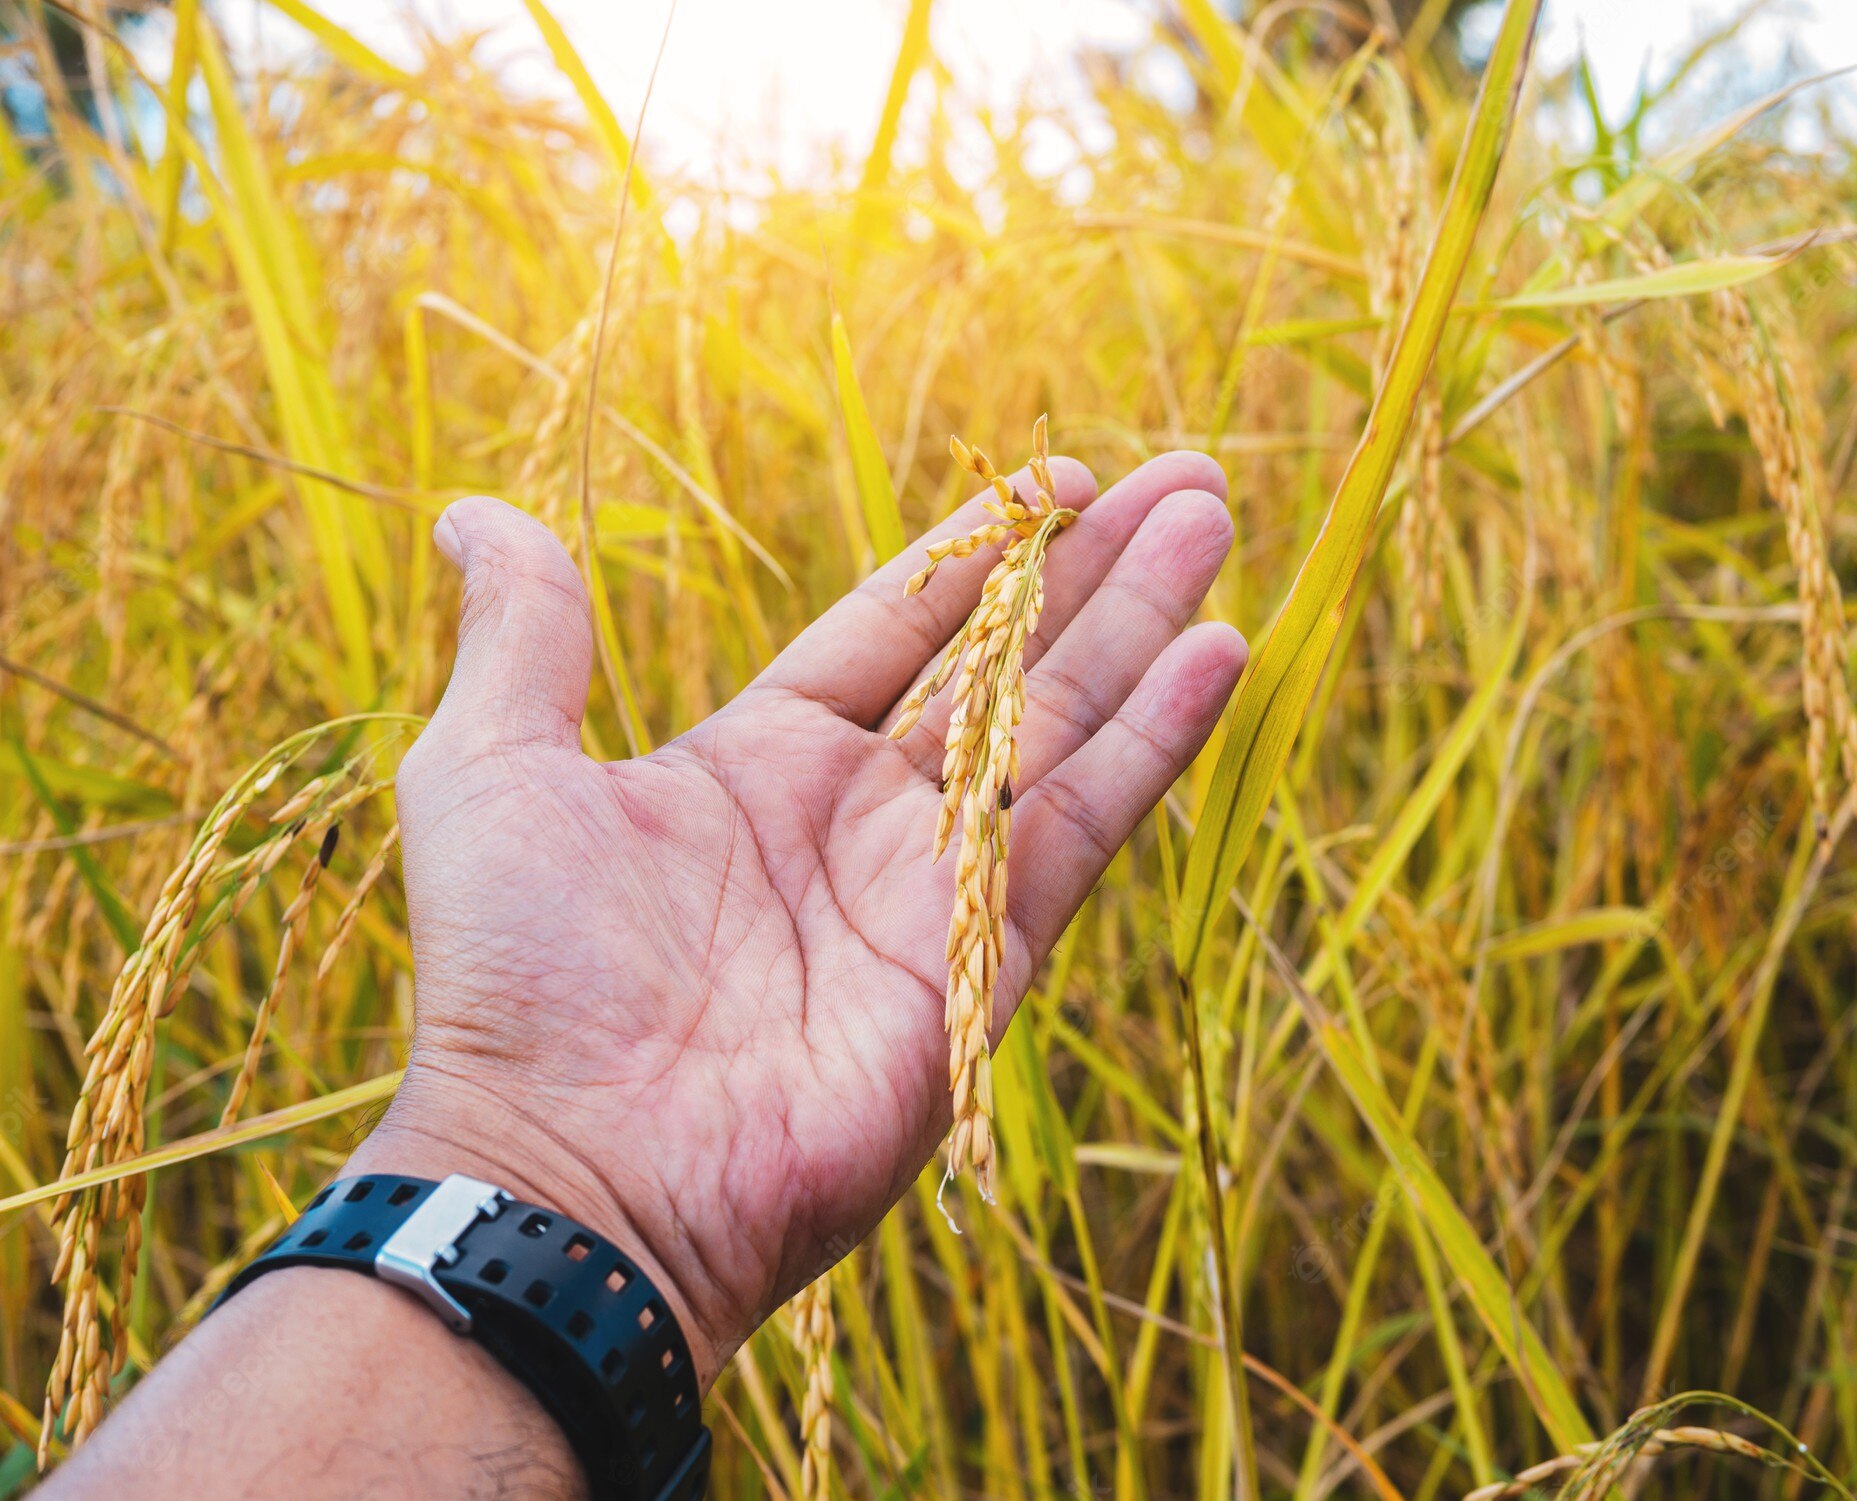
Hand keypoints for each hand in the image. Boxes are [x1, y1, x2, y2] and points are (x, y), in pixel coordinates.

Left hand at [354, 453, 1243, 1383]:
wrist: (582, 1165)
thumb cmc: (521, 975)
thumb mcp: (492, 769)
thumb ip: (525, 637)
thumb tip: (474, 512)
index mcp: (759, 761)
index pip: (896, 628)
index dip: (979, 552)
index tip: (1061, 480)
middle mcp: (859, 817)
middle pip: (1003, 663)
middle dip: (1094, 572)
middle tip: (1184, 478)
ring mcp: (931, 887)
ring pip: (1062, 724)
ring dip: (1144, 624)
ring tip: (1216, 519)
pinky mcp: (987, 956)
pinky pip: (1086, 824)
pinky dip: (1157, 739)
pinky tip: (1221, 650)